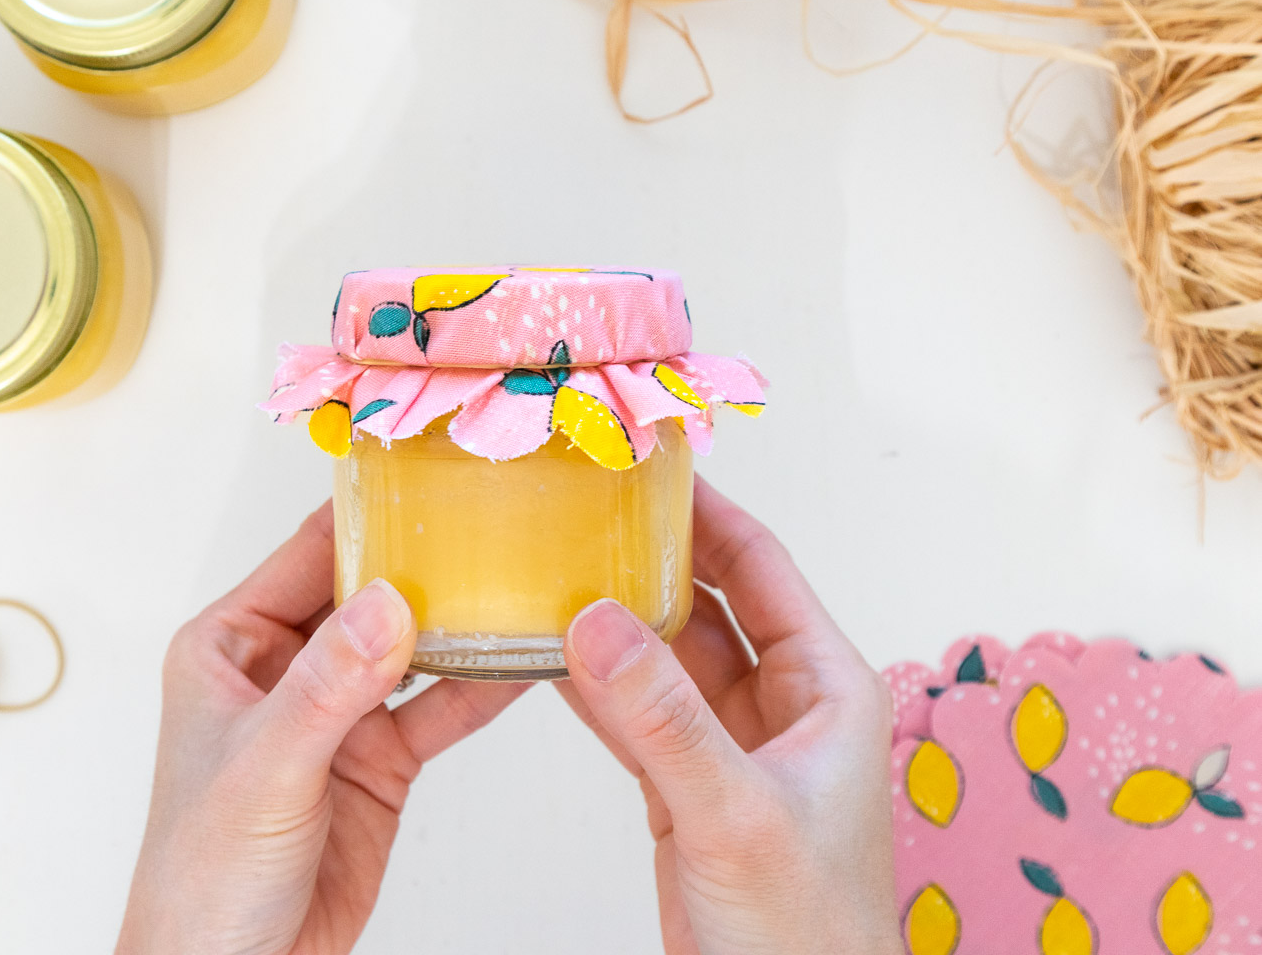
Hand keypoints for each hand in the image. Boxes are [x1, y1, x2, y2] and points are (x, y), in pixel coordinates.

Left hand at [116, 502, 526, 954]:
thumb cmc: (202, 878)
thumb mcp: (266, 770)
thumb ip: (329, 687)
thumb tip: (389, 604)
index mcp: (232, 647)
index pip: (305, 556)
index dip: (363, 516)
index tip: (425, 475)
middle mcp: (286, 669)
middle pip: (368, 593)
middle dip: (425, 564)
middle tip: (492, 524)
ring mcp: (338, 714)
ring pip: (412, 649)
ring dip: (461, 624)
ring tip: (521, 587)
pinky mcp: (379, 761)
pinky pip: (438, 710)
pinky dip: (480, 689)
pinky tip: (522, 665)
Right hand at [559, 477, 898, 954]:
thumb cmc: (806, 933)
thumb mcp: (736, 814)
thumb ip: (666, 720)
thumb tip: (595, 623)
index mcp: (824, 688)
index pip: (761, 569)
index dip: (710, 512)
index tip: (652, 464)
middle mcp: (781, 705)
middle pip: (708, 601)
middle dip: (652, 555)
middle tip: (589, 505)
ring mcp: (730, 746)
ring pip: (665, 657)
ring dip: (615, 619)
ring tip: (553, 566)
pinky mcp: (687, 787)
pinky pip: (636, 714)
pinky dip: (594, 686)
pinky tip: (547, 654)